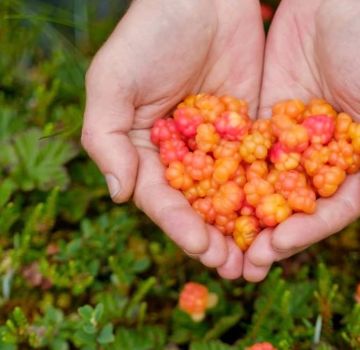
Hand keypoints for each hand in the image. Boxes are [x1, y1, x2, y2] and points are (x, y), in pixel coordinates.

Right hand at [81, 0, 264, 277]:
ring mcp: (216, 146)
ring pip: (228, 195)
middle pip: (196, 205)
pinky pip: (256, 167)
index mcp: (145, 150)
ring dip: (240, 227)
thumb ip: (104, 139)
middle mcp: (180, 155)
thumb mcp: (112, 83)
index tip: (199, 246)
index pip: (161, 196)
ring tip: (254, 258)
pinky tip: (277, 218)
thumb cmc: (149, 36)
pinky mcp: (246, 132)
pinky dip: (265, 194)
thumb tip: (118, 194)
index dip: (178, 223)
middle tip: (230, 267)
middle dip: (211, 237)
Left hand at [243, 0, 359, 281]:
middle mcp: (316, 157)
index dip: (303, 232)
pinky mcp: (260, 121)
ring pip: (260, 184)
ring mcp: (286, 140)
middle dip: (264, 235)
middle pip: (288, 205)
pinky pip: (239, 153)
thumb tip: (358, 207)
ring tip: (215, 243)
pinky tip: (205, 196)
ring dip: (239, 215)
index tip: (274, 247)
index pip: (327, 209)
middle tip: (238, 264)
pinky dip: (224, 175)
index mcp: (354, 161)